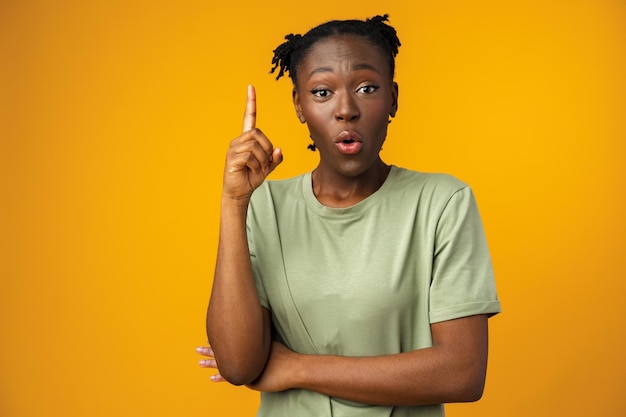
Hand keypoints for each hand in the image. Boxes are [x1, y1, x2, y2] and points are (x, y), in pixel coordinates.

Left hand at [196, 341, 299, 391]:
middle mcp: (246, 355)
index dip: (220, 340)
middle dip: (210, 349)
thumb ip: (263, 342)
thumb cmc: (286, 357)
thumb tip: (261, 333)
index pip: (231, 341)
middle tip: (197, 348)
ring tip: (199, 362)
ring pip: (224, 363)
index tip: (210, 336)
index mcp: (251, 346)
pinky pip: (230, 377)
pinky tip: (211, 378)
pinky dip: (220, 377)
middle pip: (224, 351)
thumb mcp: (272, 344)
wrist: (293, 368)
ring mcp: (246, 366)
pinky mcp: (248, 377)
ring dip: (210, 363)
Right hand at [223, 85, 282, 200]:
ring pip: (255, 145)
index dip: (250, 102)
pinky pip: (250, 156)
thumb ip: (275, 158)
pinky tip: (251, 171)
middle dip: (266, 148)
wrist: (239, 192)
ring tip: (258, 169)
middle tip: (264, 163)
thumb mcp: (267, 167)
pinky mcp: (232, 158)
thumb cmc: (251, 177)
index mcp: (247, 140)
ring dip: (262, 159)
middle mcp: (238, 141)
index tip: (251, 87)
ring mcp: (233, 149)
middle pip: (258, 133)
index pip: (249, 117)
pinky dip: (256, 165)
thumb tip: (278, 150)